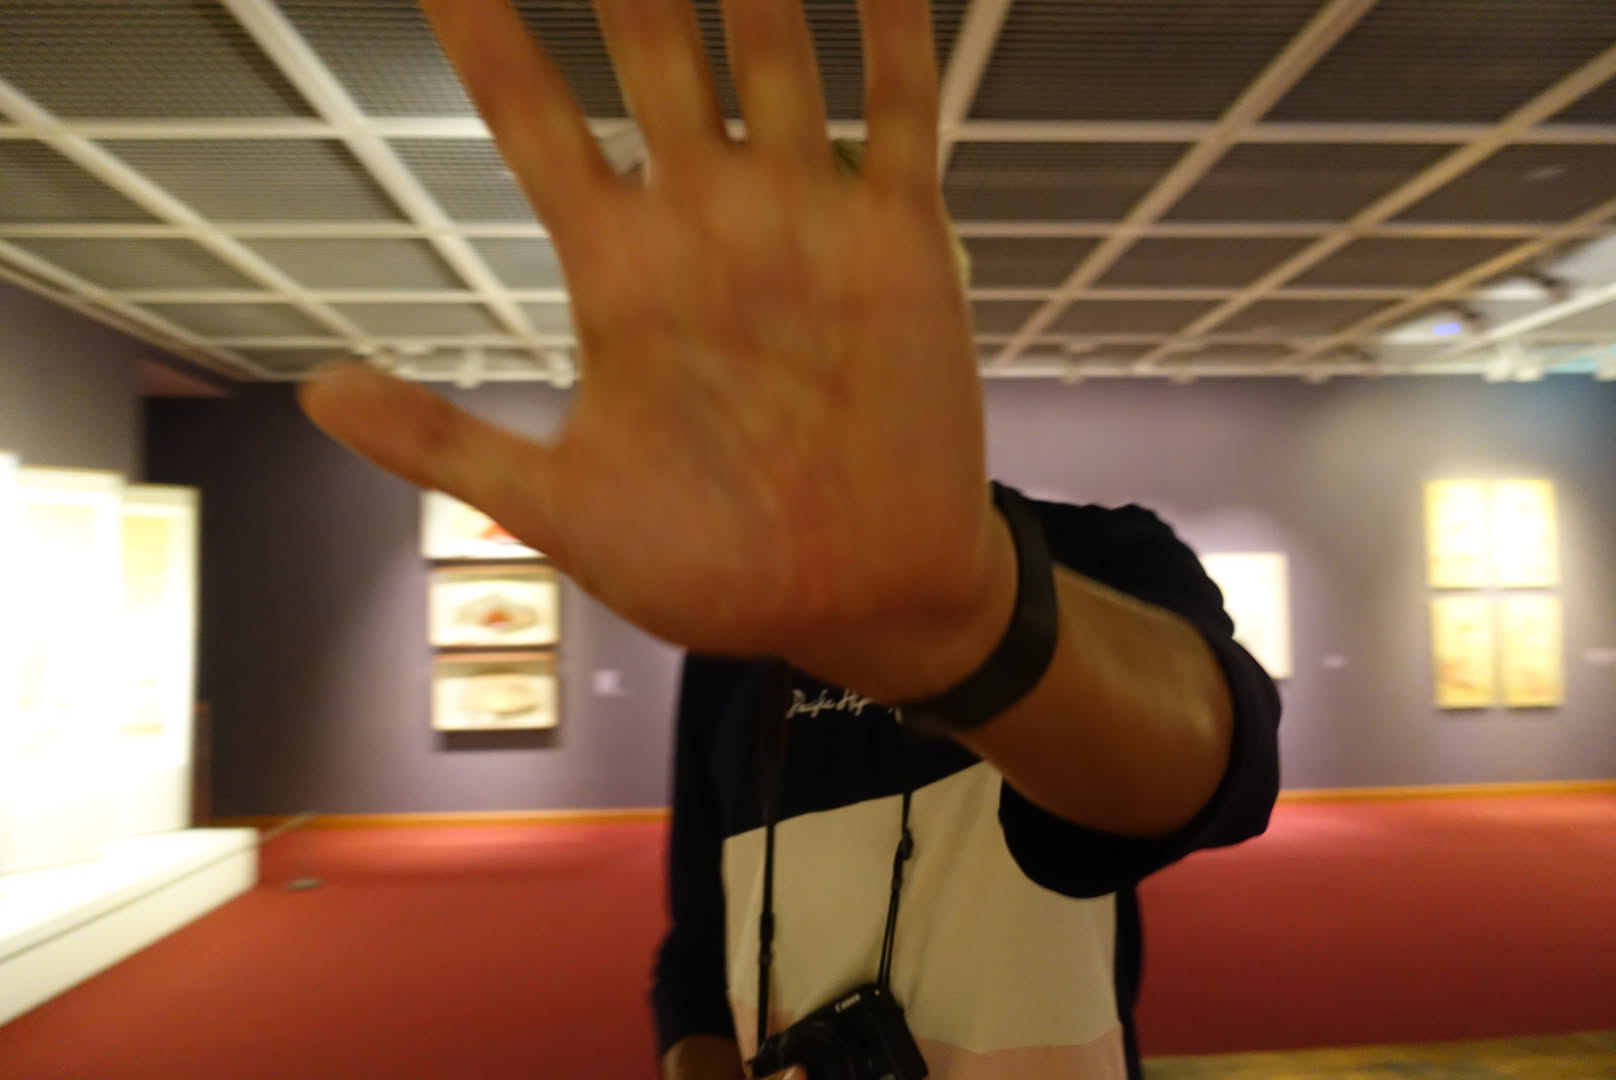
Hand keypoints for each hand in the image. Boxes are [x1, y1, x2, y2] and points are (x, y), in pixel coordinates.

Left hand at [299, 0, 1011, 701]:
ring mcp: (802, 221)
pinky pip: (896, 115)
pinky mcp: (897, 244)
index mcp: (618, 270)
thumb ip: (446, 446)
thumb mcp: (564, 512)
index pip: (532, 118)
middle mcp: (706, 221)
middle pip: (649, 49)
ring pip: (771, 53)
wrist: (857, 599)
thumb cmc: (711, 564)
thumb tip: (318, 394)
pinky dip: (893, 32)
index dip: (486, 32)